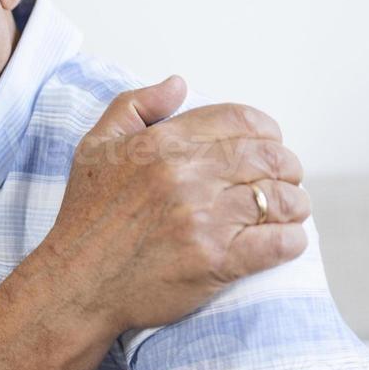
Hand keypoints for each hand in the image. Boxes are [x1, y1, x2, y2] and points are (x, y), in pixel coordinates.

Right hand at [41, 75, 309, 333]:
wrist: (75, 285)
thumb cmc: (85, 220)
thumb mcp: (94, 147)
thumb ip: (134, 105)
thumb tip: (178, 84)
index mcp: (160, 143)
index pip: (240, 120)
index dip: (265, 131)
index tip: (268, 145)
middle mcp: (184, 176)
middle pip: (268, 157)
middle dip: (287, 167)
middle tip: (285, 179)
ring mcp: (202, 219)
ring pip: (278, 199)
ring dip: (294, 204)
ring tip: (289, 211)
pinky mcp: (215, 261)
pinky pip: (277, 243)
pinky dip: (291, 240)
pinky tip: (287, 240)